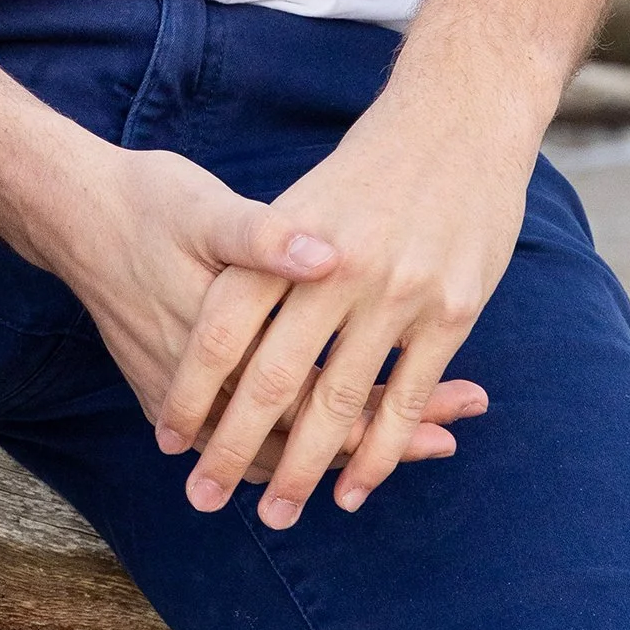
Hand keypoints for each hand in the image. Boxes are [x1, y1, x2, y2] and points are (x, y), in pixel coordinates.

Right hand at [37, 138, 484, 484]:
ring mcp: (190, 398)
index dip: (390, 413)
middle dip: (382, 443)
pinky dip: (296, 443)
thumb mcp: (203, 207)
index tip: (452, 414)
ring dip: (344, 449)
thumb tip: (329, 253)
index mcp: (226, 341)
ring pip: (278, 448)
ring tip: (414, 440)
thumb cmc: (148, 203)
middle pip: (309, 437)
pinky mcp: (178, 392)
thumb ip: (264, 237)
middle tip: (450, 438)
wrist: (74, 217)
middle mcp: (208, 387)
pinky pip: (248, 438)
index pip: (323, 399)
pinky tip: (334, 431)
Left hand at [153, 84, 530, 530]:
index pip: (223, 330)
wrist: (460, 116)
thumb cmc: (371, 165)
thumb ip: (254, 261)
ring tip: (277, 512)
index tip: (169, 438)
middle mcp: (334, 270)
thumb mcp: (303, 198)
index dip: (192, 388)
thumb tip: (210, 333)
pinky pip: (404, 397)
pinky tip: (355, 487)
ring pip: (337, 402)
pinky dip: (378, 450)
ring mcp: (396, 293)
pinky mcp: (449, 310)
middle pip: (272, 379)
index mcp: (285, 241)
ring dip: (305, 466)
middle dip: (233, 446)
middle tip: (204, 498)